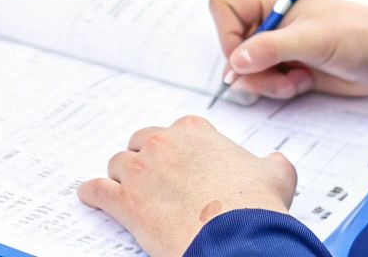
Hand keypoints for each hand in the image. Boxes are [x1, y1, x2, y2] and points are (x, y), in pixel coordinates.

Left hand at [78, 115, 295, 256]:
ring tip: (125, 189)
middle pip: (141, 143)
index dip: (177, 147)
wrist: (235, 237)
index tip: (179, 159)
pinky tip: (91, 197)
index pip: (177, 130)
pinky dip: (92, 194)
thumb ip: (272, 163)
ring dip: (120, 177)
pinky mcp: (126, 201)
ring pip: (117, 165)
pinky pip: (97, 191)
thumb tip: (276, 162)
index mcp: (195, 132)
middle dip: (144, 159)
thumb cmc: (254, 206)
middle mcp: (163, 143)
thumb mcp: (275, 176)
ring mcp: (141, 171)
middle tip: (153, 178)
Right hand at [210, 0, 367, 99]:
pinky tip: (304, 83)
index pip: (223, 6)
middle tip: (279, 78)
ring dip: (266, 83)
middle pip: (231, 44)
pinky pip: (264, 82)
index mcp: (271, 0)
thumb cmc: (359, 35)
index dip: (227, 33)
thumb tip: (235, 63)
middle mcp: (270, 20)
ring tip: (297, 81)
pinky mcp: (289, 67)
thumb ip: (273, 48)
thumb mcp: (315, 39)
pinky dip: (278, 90)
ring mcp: (279, 45)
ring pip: (245, 69)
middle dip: (251, 69)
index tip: (249, 55)